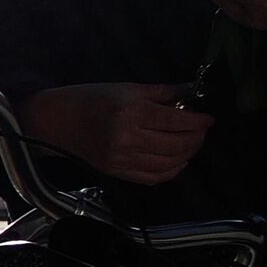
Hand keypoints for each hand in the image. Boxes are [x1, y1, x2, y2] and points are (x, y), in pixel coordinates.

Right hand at [20, 83, 213, 185]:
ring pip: (168, 164)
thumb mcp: (126, 88)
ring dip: (187, 155)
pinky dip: (171, 172)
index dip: (198, 121)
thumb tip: (191, 93)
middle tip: (201, 131)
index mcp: (131, 112)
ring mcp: (123, 158)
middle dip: (196, 138)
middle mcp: (128, 138)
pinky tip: (177, 161)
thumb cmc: (90, 98)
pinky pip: (153, 177)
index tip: (208, 119)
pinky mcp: (118, 172)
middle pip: (176, 144)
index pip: (176, 121)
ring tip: (192, 144)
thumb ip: (161, 93)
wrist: (57, 120)